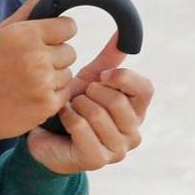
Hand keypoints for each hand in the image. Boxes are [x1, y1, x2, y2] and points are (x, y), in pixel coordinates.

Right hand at [0, 0, 77, 141]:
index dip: (58, 33)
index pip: (69, 26)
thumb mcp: (6, 31)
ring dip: (54, 77)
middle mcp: (37, 56)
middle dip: (55, 57)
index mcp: (27, 34)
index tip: (46, 41)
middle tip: (32, 64)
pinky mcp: (47, 104)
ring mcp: (43, 82)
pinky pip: (66, 92)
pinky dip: (53, 95)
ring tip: (30, 81)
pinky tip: (33, 95)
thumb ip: (33, 6)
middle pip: (71, 51)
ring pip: (68, 72)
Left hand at [26, 34, 155, 174]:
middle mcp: (133, 133)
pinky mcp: (97, 160)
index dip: (123, 78)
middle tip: (81, 95)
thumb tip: (121, 33)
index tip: (102, 75)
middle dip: (93, 91)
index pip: (145, 88)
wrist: (49, 136)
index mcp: (137, 111)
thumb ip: (109, 60)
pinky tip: (64, 117)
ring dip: (78, 105)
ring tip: (71, 106)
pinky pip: (82, 128)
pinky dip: (69, 117)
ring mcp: (117, 150)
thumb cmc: (76, 106)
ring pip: (98, 114)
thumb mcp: (92, 80)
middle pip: (118, 101)